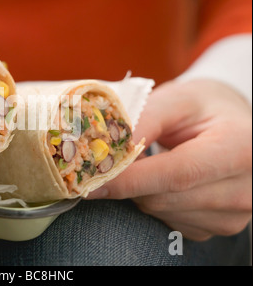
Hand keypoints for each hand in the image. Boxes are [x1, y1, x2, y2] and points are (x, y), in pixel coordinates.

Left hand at [88, 79, 251, 240]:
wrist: (231, 127)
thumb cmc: (203, 107)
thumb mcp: (178, 99)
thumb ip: (145, 119)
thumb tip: (109, 150)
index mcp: (241, 148)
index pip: (177, 174)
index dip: (130, 179)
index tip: (92, 178)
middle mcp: (246, 188)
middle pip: (163, 197)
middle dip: (127, 182)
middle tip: (112, 160)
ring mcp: (234, 215)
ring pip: (160, 211)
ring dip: (139, 190)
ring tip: (149, 161)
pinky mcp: (218, 228)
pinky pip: (167, 220)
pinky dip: (152, 199)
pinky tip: (162, 179)